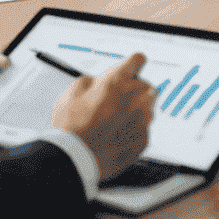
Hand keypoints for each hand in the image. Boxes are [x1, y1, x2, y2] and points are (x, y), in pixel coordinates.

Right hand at [51, 52, 155, 181]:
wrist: (75, 158)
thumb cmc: (72, 127)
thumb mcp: (73, 91)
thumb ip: (93, 81)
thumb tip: (99, 82)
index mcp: (117, 82)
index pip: (138, 60)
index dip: (132, 64)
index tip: (131, 68)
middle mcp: (135, 98)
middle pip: (145, 86)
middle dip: (133, 91)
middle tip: (114, 102)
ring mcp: (141, 120)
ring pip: (146, 108)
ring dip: (134, 111)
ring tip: (112, 122)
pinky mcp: (142, 140)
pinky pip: (142, 129)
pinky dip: (133, 131)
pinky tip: (115, 136)